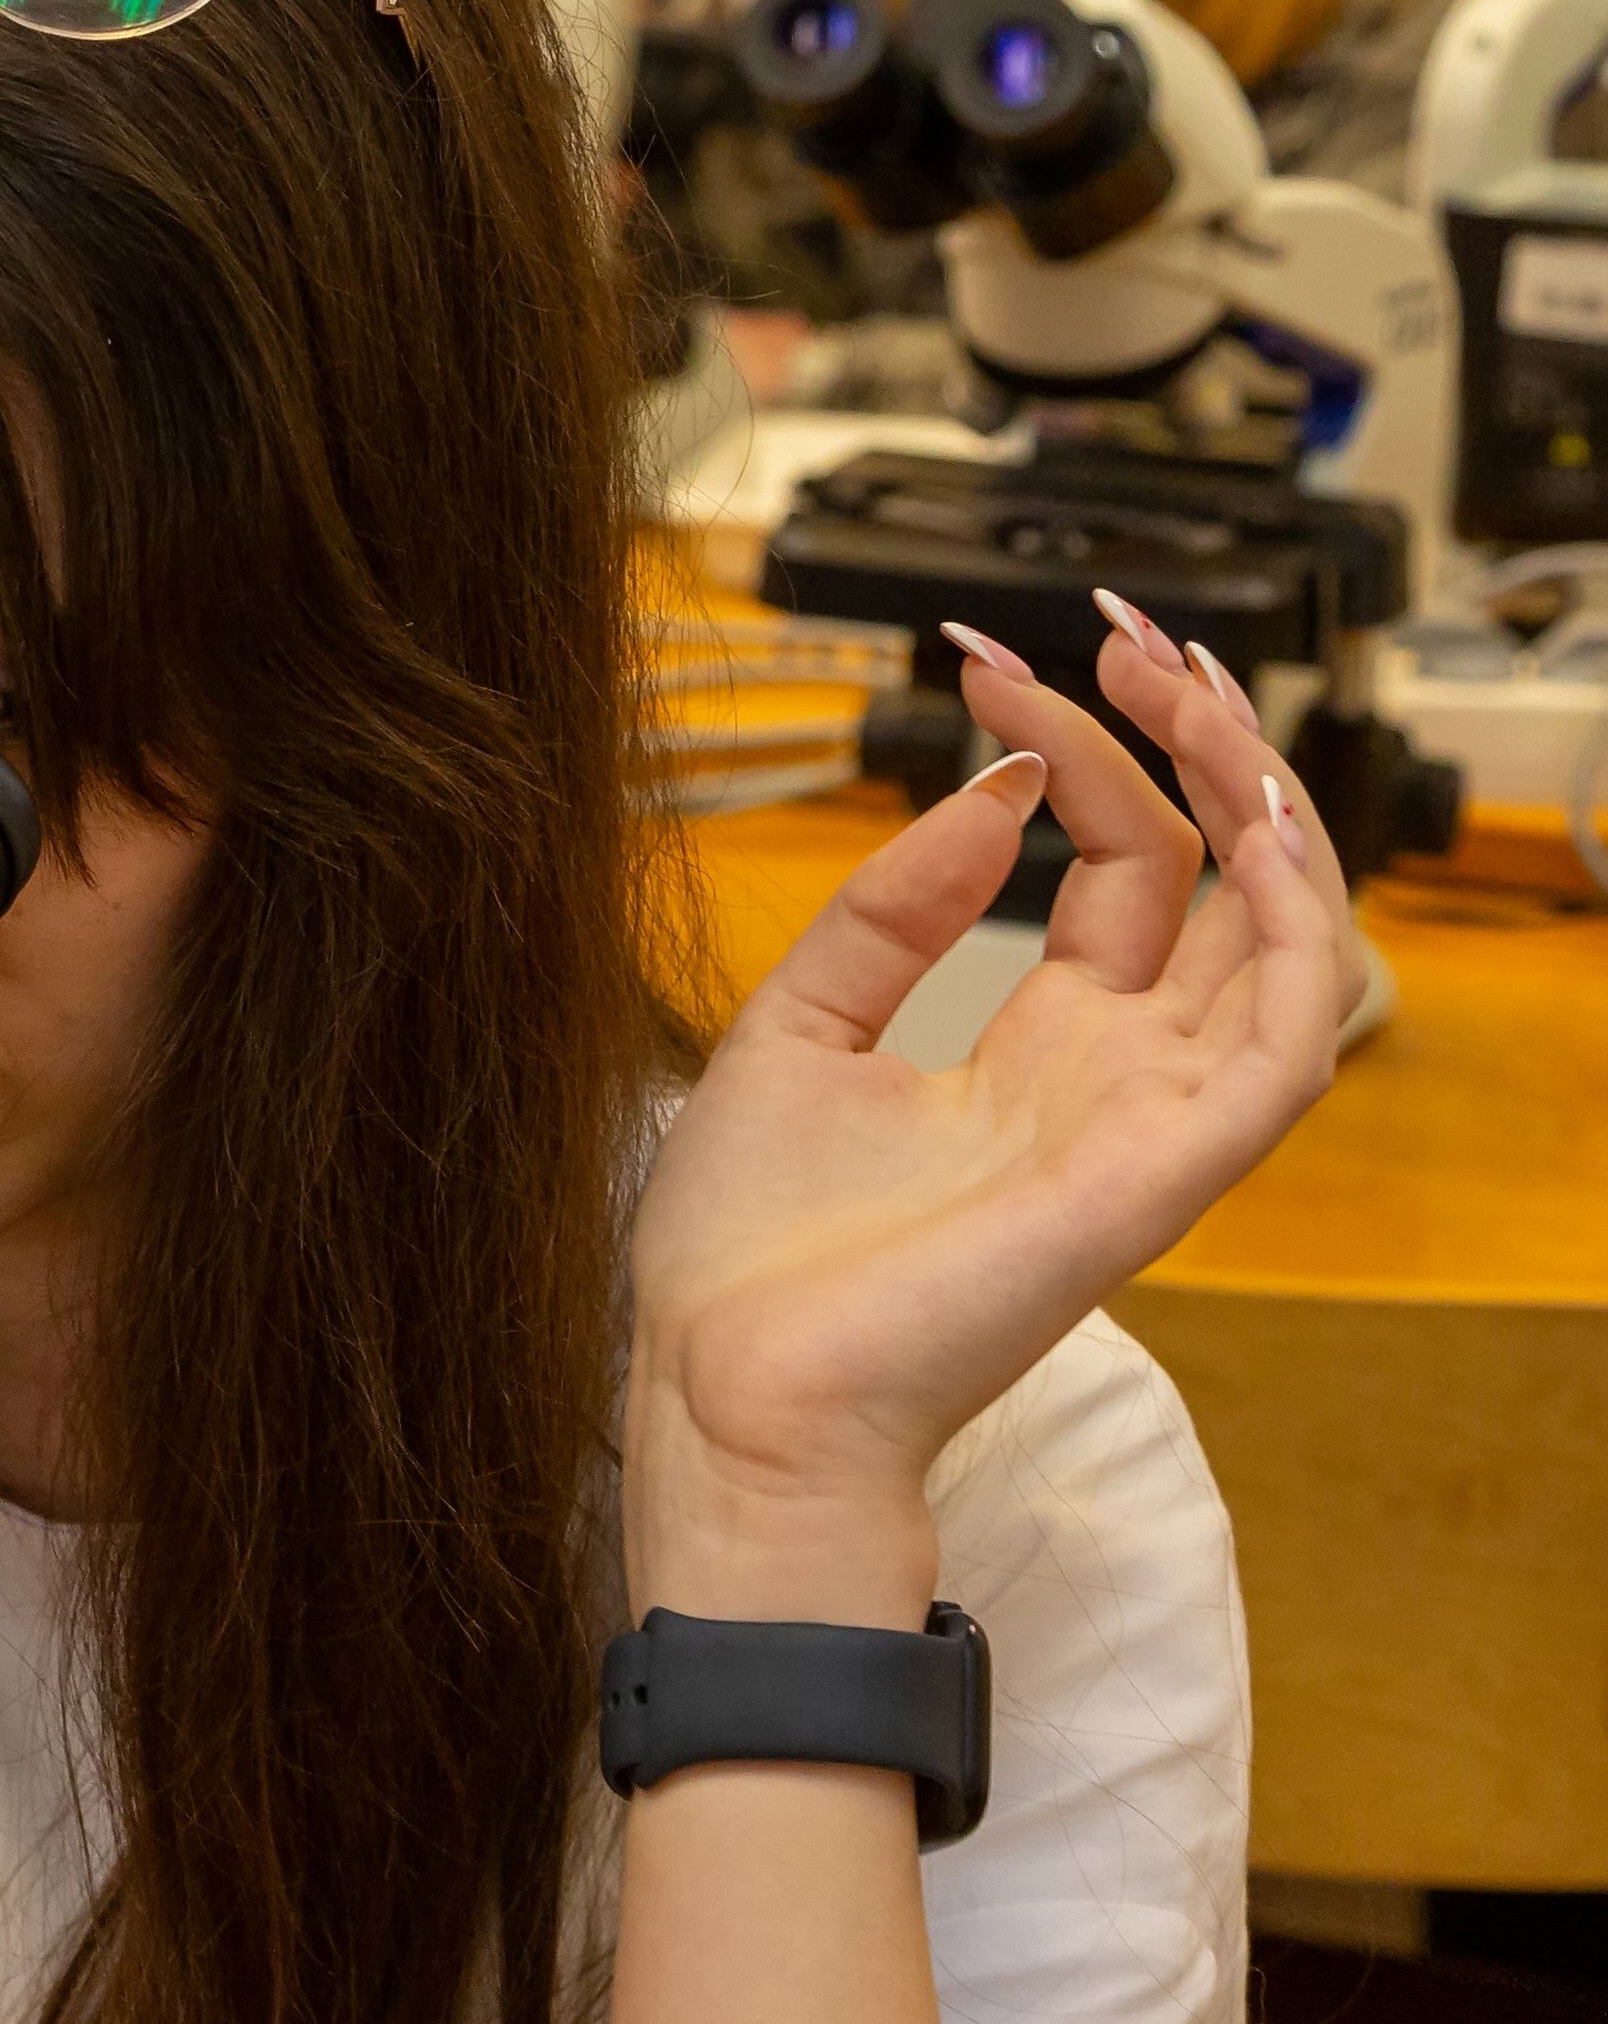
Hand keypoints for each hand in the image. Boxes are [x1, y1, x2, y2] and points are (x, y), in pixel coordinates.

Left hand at [625, 601, 1351, 1620]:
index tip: (979, 663)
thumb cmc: (748, 1256)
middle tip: (1132, 635)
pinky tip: (1254, 818)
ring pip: (1288, 933)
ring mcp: (1152, 1119)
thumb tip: (997, 786)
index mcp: (1038, 1050)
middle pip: (1221, 876)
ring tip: (1190, 686)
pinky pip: (1294, 1032)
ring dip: (1263, 797)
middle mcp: (1117, 1077)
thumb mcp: (794, 1029)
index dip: (1073, 746)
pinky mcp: (1170, 1167)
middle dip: (1196, 742)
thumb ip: (893, 912)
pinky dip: (1299, 917)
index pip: (1121, 864)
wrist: (724, 1388)